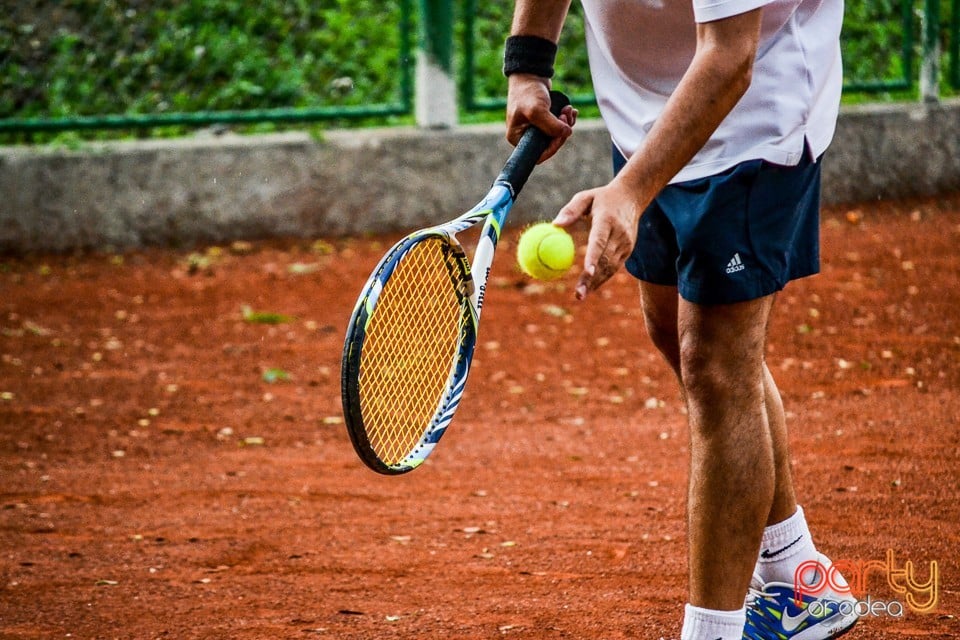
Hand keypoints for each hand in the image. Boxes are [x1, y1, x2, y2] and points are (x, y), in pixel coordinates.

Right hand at [506, 75, 576, 162]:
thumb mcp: (537, 110)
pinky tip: (570, 110)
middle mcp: (525, 136)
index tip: (562, 134)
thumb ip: (551, 126)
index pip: (538, 154)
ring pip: (556, 135)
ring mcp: (535, 128)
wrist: (530, 74)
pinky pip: (558, 126)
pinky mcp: (543, 120)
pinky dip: (566, 120)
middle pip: (549, 144)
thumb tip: (566, 134)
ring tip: (567, 110)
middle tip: (565, 116)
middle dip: (561, 132)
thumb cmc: (527, 92)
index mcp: (517, 138)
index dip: (553, 147)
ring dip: (566, 124)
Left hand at [553, 179, 642, 299]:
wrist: (632, 197)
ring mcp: (626, 244)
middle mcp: (619, 234)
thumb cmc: (602, 197)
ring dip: (596, 283)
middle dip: (591, 279)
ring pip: (610, 267)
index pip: (600, 241)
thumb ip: (570, 210)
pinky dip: (603, 278)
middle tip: (578, 294)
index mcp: (608, 220)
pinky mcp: (628, 250)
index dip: (594, 258)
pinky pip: (614, 267)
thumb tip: (554, 224)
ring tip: (581, 296)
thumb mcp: (585, 197)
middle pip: (605, 260)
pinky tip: (590, 288)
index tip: (586, 272)